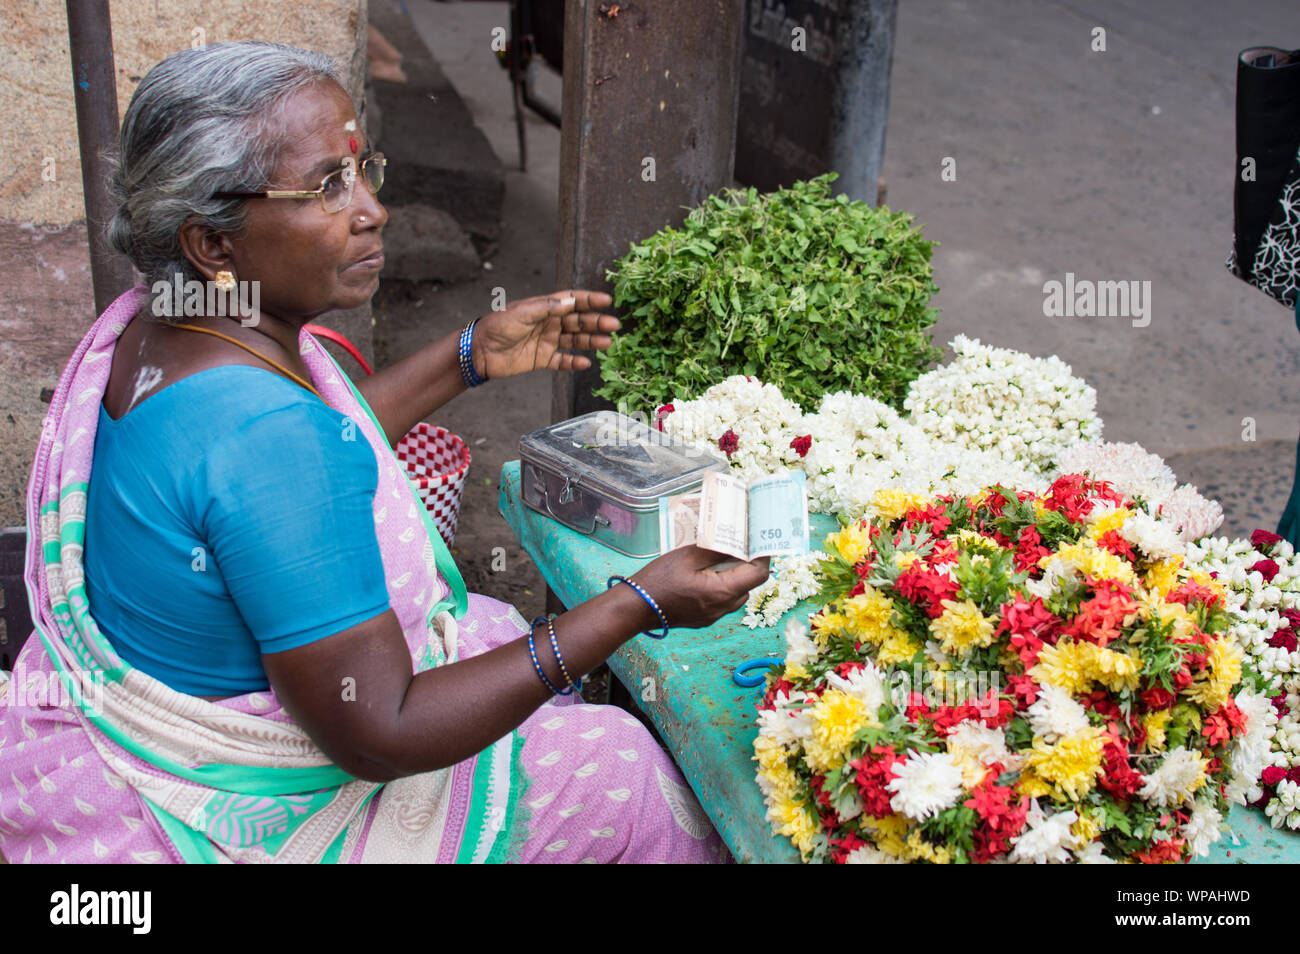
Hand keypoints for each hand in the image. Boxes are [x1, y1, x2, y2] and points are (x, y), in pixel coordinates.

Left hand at [472, 290, 619, 380]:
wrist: (479, 351)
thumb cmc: (497, 326)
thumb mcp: (522, 313)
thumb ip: (547, 307)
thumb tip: (571, 301)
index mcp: (544, 307)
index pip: (572, 301)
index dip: (589, 300)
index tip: (606, 300)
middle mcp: (548, 323)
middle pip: (578, 321)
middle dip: (596, 322)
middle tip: (614, 325)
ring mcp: (546, 341)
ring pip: (574, 340)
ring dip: (591, 341)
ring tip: (607, 343)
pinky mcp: (542, 359)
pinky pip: (562, 361)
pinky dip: (574, 362)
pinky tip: (586, 363)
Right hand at [630, 546, 770, 629]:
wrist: (636, 607)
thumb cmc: (659, 579)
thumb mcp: (688, 556)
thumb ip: (716, 549)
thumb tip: (737, 541)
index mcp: (722, 592)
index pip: (758, 575)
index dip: (763, 556)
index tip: (759, 541)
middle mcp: (722, 608)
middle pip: (749, 584)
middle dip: (747, 564)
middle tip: (739, 544)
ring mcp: (713, 616)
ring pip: (736, 594)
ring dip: (734, 575)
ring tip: (721, 557)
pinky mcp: (704, 619)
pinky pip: (722, 601)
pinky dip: (722, 586)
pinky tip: (707, 573)